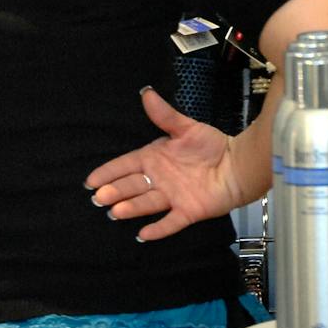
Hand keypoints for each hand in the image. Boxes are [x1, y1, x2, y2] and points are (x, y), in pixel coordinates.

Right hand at [85, 88, 245, 242]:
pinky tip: (143, 234)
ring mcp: (172, 197)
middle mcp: (159, 180)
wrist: (237, 164)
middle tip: (100, 198)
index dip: (108, 172)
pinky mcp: (187, 211)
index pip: (126, 166)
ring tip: (116, 211)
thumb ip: (165, 115)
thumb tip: (146, 92)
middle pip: (132, 186)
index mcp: (154, 159)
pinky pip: (171, 222)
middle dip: (116, 192)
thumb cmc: (211, 145)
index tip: (90, 181)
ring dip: (132, 208)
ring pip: (147, 203)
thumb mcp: (186, 128)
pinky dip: (158, 228)